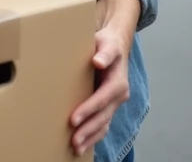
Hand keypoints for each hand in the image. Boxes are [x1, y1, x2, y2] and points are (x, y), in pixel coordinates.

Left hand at [70, 0, 139, 156]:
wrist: (115, 45)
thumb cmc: (107, 43)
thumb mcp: (106, 42)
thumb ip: (104, 51)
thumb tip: (98, 62)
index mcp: (118, 81)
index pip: (102, 99)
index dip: (89, 109)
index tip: (73, 119)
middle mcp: (118, 95)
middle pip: (103, 117)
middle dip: (88, 129)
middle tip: (73, 140)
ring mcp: (113, 103)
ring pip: (103, 125)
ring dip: (90, 137)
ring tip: (75, 148)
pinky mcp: (107, 106)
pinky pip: (102, 124)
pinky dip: (93, 136)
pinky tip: (81, 145)